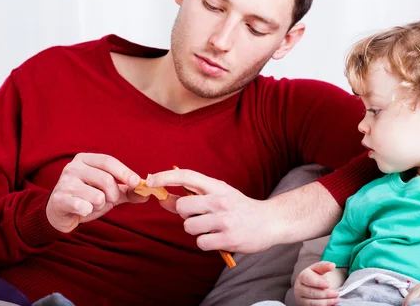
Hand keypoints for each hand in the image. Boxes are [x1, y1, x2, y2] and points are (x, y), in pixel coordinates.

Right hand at [46, 153, 147, 232]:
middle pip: (106, 179)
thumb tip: (147, 193)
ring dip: (100, 205)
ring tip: (91, 205)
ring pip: (97, 195)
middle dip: (113, 194)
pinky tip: (81, 210)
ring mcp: (64, 182)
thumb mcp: (109, 192)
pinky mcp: (59, 199)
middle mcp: (73, 167)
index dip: (124, 172)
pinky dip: (88, 211)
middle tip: (109, 200)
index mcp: (85, 159)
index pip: (108, 161)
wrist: (60, 213)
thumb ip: (127, 191)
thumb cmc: (87, 198)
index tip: (137, 182)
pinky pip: (83, 206)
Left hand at [146, 168, 271, 252]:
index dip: (166, 177)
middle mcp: (220, 200)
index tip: (149, 180)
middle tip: (200, 217)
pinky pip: (201, 243)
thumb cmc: (240, 208)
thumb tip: (164, 199)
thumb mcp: (219, 196)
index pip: (187, 176)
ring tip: (212, 228)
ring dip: (196, 231)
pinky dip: (206, 243)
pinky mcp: (228, 238)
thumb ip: (193, 198)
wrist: (270, 221)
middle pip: (183, 206)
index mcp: (217, 186)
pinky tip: (218, 238)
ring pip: (189, 226)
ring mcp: (224, 219)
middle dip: (185, 215)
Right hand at [294, 262, 339, 305]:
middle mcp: (298, 288)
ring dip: (326, 301)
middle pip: (312, 292)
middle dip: (325, 293)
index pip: (308, 279)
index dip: (319, 282)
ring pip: (313, 302)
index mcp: (302, 277)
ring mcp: (300, 299)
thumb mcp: (318, 270)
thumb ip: (324, 266)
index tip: (328, 284)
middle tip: (336, 293)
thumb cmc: (314, 277)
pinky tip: (331, 303)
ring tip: (336, 299)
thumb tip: (332, 265)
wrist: (308, 286)